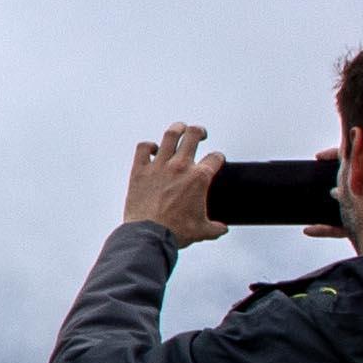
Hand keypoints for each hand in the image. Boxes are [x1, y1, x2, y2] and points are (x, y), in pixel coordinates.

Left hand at [124, 124, 222, 243]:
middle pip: (193, 136)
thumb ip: (215, 228)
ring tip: (180, 128)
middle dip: (199, 132)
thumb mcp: (203, 231)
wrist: (149, 234)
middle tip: (200, 133)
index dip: (218, 157)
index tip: (216, 160)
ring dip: (177, 129)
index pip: (215, 158)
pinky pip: (143, 148)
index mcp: (199, 178)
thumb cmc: (176, 231)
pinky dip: (148, 146)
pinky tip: (152, 149)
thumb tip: (222, 229)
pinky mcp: (140, 170)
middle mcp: (180, 167)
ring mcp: (159, 166)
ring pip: (170, 136)